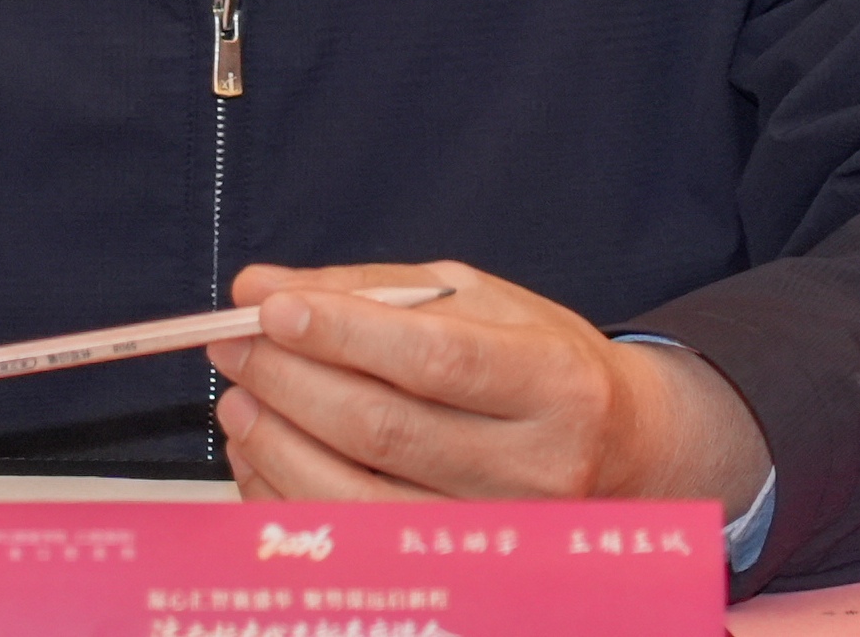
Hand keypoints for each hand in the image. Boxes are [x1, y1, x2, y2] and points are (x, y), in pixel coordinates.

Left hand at [202, 261, 767, 516]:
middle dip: (290, 381)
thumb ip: (368, 288)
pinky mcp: (461, 571)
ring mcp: (497, 531)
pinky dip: (289, 498)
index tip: (272, 309)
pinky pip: (352, 544)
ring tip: (240, 398)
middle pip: (385, 428)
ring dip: (278, 445)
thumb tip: (260, 287)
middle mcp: (535, 466)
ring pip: (359, 500)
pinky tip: (264, 454)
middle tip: (234, 346)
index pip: (435, 359)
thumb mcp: (478, 300)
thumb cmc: (541, 362)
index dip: (344, 333)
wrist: (625, 453)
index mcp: (554, 381)